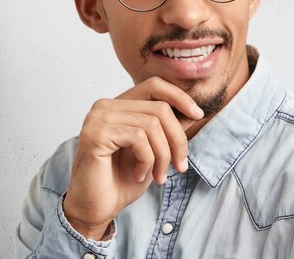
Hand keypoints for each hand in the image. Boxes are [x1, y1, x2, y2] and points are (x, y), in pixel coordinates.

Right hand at [62, 77, 203, 239]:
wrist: (97, 209)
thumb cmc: (123, 180)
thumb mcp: (155, 150)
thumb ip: (168, 129)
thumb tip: (193, 112)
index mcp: (119, 105)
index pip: (155, 85)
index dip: (180, 97)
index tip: (198, 115)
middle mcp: (106, 106)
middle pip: (160, 108)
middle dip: (177, 139)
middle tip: (180, 166)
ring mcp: (98, 118)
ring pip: (152, 124)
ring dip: (164, 155)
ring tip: (160, 176)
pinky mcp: (95, 133)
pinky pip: (138, 138)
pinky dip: (148, 159)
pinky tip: (140, 175)